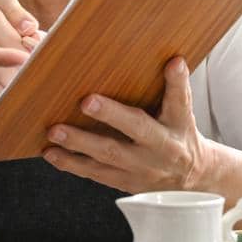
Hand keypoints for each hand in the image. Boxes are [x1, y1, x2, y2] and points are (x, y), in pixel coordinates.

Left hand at [42, 58, 211, 193]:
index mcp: (177, 125)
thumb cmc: (180, 134)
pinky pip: (95, 174)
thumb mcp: (184, 112)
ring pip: (108, 157)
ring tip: (54, 133)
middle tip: (86, 101)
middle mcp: (160, 148)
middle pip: (136, 129)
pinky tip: (51, 153)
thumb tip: (176, 59)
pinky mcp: (124, 181)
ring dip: (79, 144)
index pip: (179, 101)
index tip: (173, 64)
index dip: (176, 83)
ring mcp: (141, 168)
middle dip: (111, 115)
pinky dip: (71, 164)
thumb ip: (176, 89)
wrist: (190, 177)